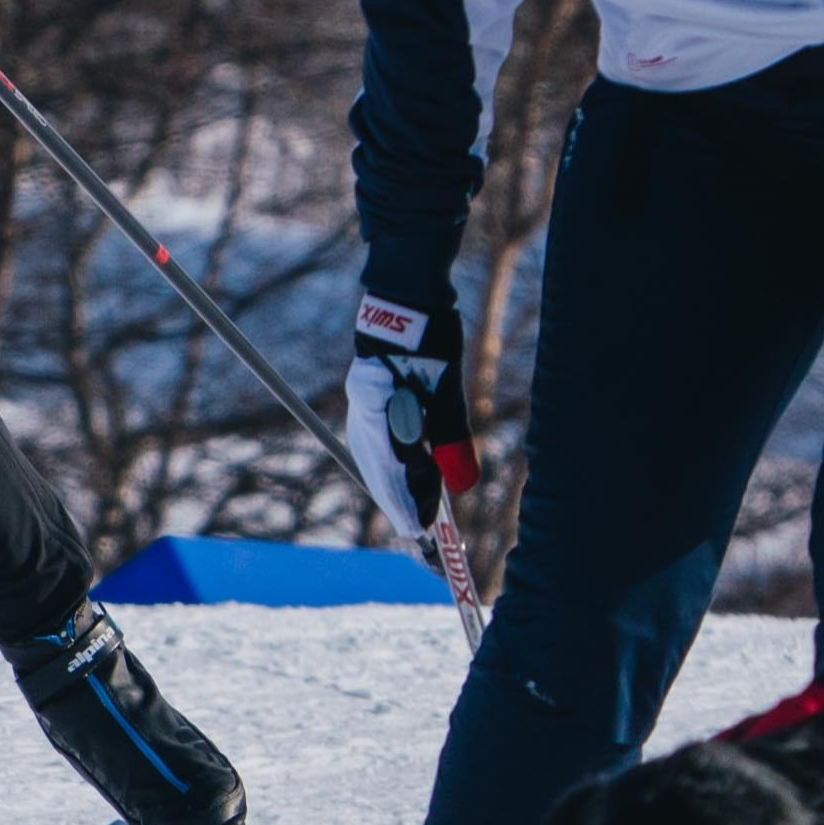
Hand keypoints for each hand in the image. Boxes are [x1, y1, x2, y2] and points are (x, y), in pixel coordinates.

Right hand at [339, 298, 476, 552]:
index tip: (426, 533)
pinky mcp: (368, 398)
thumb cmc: (428, 335)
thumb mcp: (445, 386)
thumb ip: (450, 435)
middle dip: (400, 504)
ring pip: (375, 460)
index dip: (411, 504)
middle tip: (421, 535)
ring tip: (416, 512)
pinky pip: (376, 443)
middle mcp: (363, 413)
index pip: (394, 473)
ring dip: (396, 487)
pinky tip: (408, 474)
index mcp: (377, 413)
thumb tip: (461, 484)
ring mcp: (362, 406)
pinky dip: (392, 464)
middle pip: (379, 473)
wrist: (404, 289)